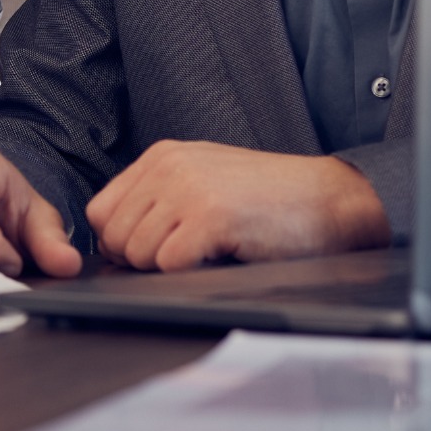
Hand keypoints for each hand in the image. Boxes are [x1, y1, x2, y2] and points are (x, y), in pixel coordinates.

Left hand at [85, 140, 390, 271]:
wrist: (331, 198)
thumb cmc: (269, 199)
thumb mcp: (204, 180)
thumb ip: (159, 199)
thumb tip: (114, 243)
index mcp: (161, 157)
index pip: (100, 211)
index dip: (120, 241)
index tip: (152, 252)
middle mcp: (168, 167)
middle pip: (113, 237)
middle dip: (141, 260)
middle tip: (185, 258)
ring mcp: (188, 190)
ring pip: (136, 254)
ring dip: (166, 268)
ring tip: (207, 254)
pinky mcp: (211, 217)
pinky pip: (167, 265)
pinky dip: (189, 274)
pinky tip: (219, 257)